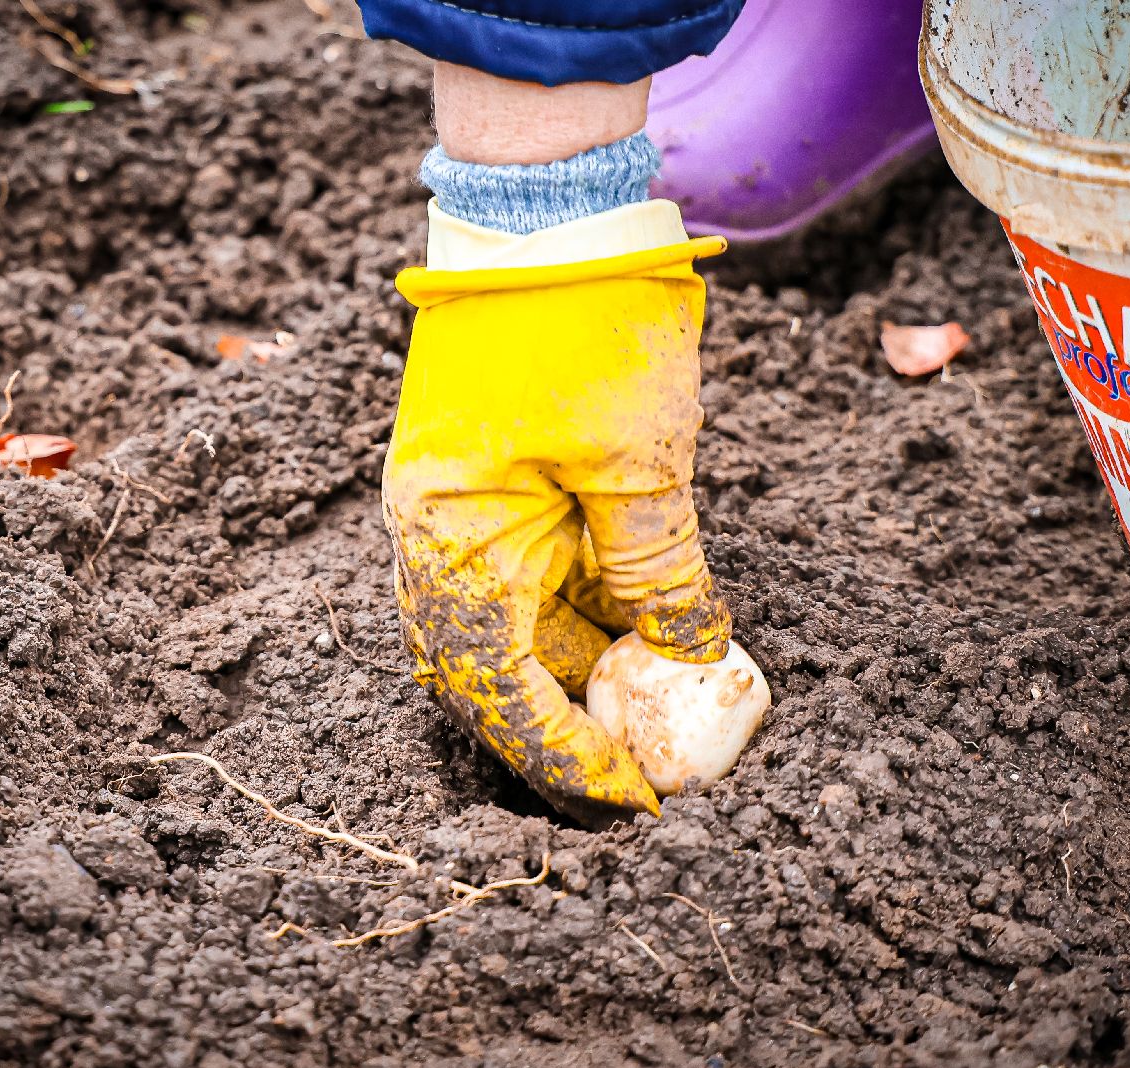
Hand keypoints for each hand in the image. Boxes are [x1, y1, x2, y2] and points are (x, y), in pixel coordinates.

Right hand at [383, 237, 731, 820]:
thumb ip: (662, 569)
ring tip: (662, 706)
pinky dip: (586, 612)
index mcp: (449, 541)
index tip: (633, 801)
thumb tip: (692, 651)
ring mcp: (459, 509)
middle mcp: (436, 538)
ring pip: (515, 626)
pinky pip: (531, 575)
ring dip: (581, 671)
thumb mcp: (641, 460)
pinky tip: (644, 632)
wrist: (542, 204)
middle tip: (646, 775)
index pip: (495, 691)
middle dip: (567, 729)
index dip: (564, 759)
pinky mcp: (492, 484)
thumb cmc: (581, 321)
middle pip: (493, 672)